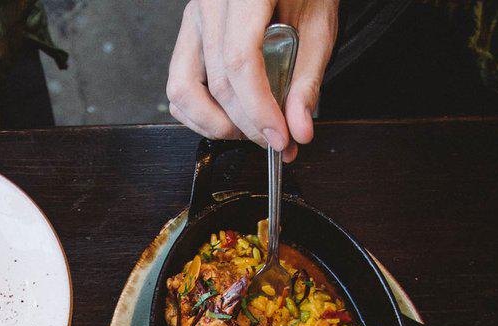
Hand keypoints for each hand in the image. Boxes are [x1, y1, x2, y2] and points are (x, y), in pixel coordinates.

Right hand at [166, 0, 335, 158]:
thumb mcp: (318, 27)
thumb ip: (307, 81)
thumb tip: (298, 128)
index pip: (240, 61)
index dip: (258, 108)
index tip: (278, 136)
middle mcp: (210, 5)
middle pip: (217, 82)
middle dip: (247, 124)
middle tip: (276, 141)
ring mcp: (194, 19)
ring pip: (183, 89)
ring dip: (216, 123)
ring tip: (249, 129)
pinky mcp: (190, 35)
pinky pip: (179, 84)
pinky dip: (200, 111)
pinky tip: (230, 116)